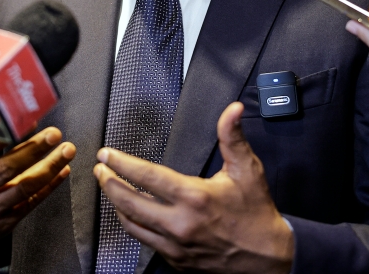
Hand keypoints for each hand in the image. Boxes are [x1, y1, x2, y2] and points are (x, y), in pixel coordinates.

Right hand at [0, 129, 75, 263]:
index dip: (8, 132)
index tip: (29, 120)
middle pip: (8, 168)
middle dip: (35, 149)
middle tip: (54, 135)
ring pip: (24, 188)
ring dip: (50, 168)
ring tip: (67, 151)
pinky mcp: (1, 224)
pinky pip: (30, 204)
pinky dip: (49, 187)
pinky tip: (62, 171)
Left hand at [93, 102, 293, 273]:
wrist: (269, 259)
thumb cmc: (257, 213)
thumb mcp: (247, 170)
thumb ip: (232, 137)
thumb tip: (232, 110)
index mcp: (195, 198)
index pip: (147, 177)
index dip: (122, 163)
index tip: (107, 154)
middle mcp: (180, 224)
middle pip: (129, 203)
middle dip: (108, 183)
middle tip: (99, 169)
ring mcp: (176, 246)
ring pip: (132, 225)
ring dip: (116, 205)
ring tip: (109, 188)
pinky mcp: (176, 261)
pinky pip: (145, 241)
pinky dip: (133, 225)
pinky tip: (130, 213)